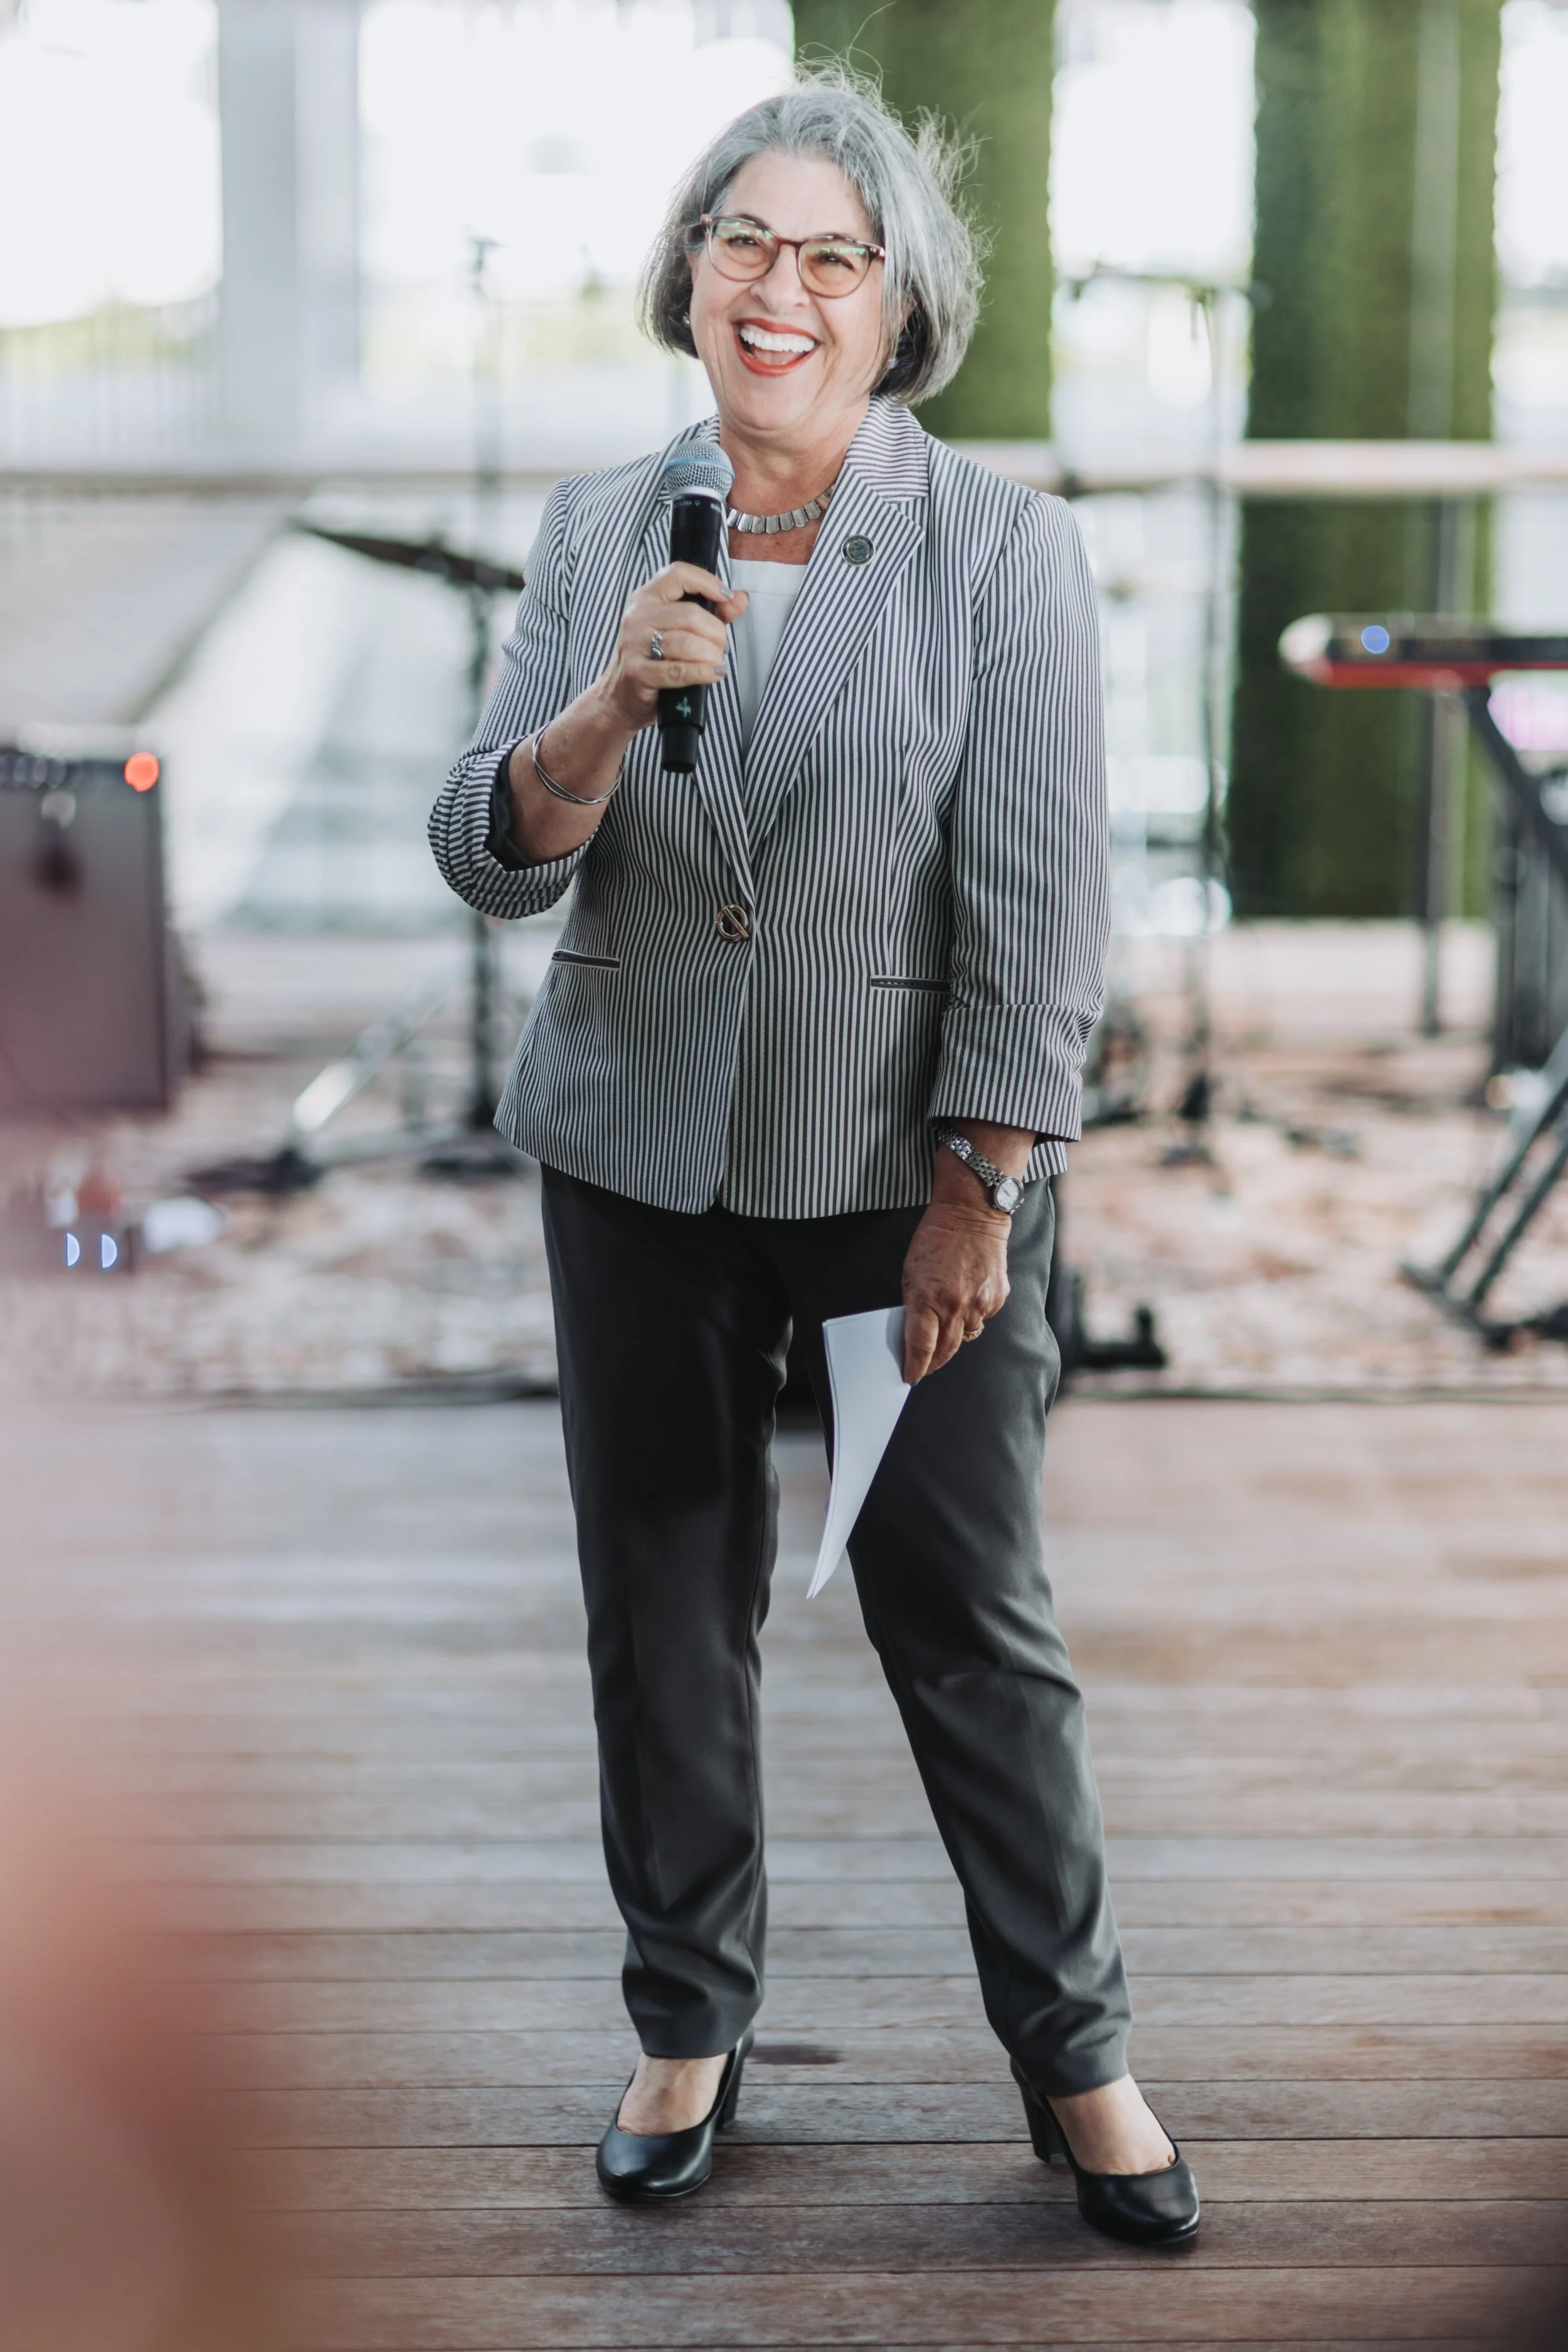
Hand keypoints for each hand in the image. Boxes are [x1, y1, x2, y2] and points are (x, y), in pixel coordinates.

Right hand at [597, 563, 748, 732]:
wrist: (621, 694)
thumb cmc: (653, 658)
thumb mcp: (678, 628)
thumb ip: (712, 612)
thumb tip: (740, 599)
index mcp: (647, 598)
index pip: (678, 574)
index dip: (707, 582)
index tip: (725, 597)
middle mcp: (637, 617)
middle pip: (690, 614)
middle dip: (716, 632)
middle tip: (721, 646)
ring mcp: (635, 645)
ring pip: (686, 643)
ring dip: (711, 654)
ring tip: (717, 662)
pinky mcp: (638, 673)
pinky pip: (678, 670)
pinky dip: (702, 673)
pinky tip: (713, 674)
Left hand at [901, 1199, 1010, 1381]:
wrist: (971, 1214)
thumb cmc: (935, 1238)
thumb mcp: (910, 1271)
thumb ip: (914, 1304)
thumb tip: (915, 1332)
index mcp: (928, 1299)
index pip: (921, 1347)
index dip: (915, 1367)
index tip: (910, 1376)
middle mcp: (956, 1306)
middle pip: (945, 1350)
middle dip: (933, 1362)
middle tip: (925, 1366)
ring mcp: (980, 1303)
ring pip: (965, 1334)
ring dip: (954, 1333)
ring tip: (946, 1319)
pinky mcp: (998, 1297)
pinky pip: (982, 1317)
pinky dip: (973, 1313)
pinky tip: (967, 1297)